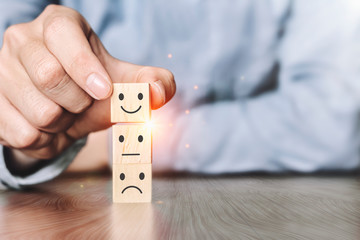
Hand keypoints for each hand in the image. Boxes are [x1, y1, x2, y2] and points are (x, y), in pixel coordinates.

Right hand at [0, 5, 175, 163]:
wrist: (65, 112)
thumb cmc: (94, 91)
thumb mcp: (125, 83)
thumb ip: (151, 83)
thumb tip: (157, 92)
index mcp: (58, 24)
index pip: (63, 35)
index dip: (86, 68)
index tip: (103, 91)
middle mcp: (22, 39)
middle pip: (49, 77)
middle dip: (78, 103)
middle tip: (81, 103)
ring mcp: (0, 69)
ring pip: (38, 111)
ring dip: (62, 124)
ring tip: (63, 114)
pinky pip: (22, 134)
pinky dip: (45, 140)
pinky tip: (46, 127)